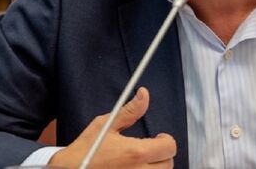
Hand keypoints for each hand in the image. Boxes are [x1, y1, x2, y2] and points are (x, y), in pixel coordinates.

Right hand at [49, 87, 175, 167]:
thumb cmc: (86, 149)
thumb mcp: (106, 125)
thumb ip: (130, 111)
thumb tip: (144, 94)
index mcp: (135, 152)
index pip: (169, 147)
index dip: (166, 140)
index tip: (158, 138)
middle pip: (168, 164)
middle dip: (162, 154)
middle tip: (150, 149)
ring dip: (156, 167)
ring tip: (143, 160)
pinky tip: (135, 167)